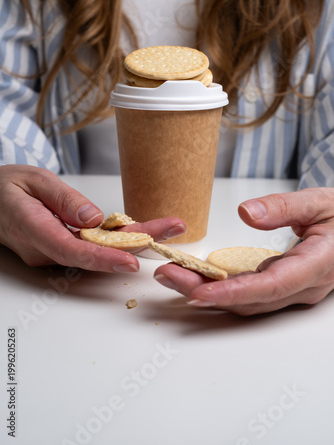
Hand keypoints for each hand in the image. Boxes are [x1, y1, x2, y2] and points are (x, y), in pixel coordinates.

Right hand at [0, 165, 185, 270]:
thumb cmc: (7, 187)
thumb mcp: (33, 180)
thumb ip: (63, 200)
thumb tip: (94, 218)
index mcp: (34, 230)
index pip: (72, 250)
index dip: (102, 258)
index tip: (130, 261)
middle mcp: (46, 249)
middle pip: (96, 252)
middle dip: (137, 244)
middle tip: (173, 228)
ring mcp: (54, 252)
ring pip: (99, 250)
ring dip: (134, 240)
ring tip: (170, 226)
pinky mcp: (61, 248)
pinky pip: (93, 246)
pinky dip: (119, 239)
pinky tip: (146, 230)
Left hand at [154, 188, 333, 314]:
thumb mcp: (320, 202)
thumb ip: (285, 207)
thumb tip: (247, 213)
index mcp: (317, 265)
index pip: (270, 286)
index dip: (232, 292)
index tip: (197, 292)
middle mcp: (303, 287)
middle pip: (250, 299)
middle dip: (206, 292)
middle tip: (167, 274)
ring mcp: (294, 290)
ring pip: (247, 301)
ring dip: (208, 292)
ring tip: (173, 275)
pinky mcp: (283, 287)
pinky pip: (250, 294)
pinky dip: (222, 288)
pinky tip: (198, 278)